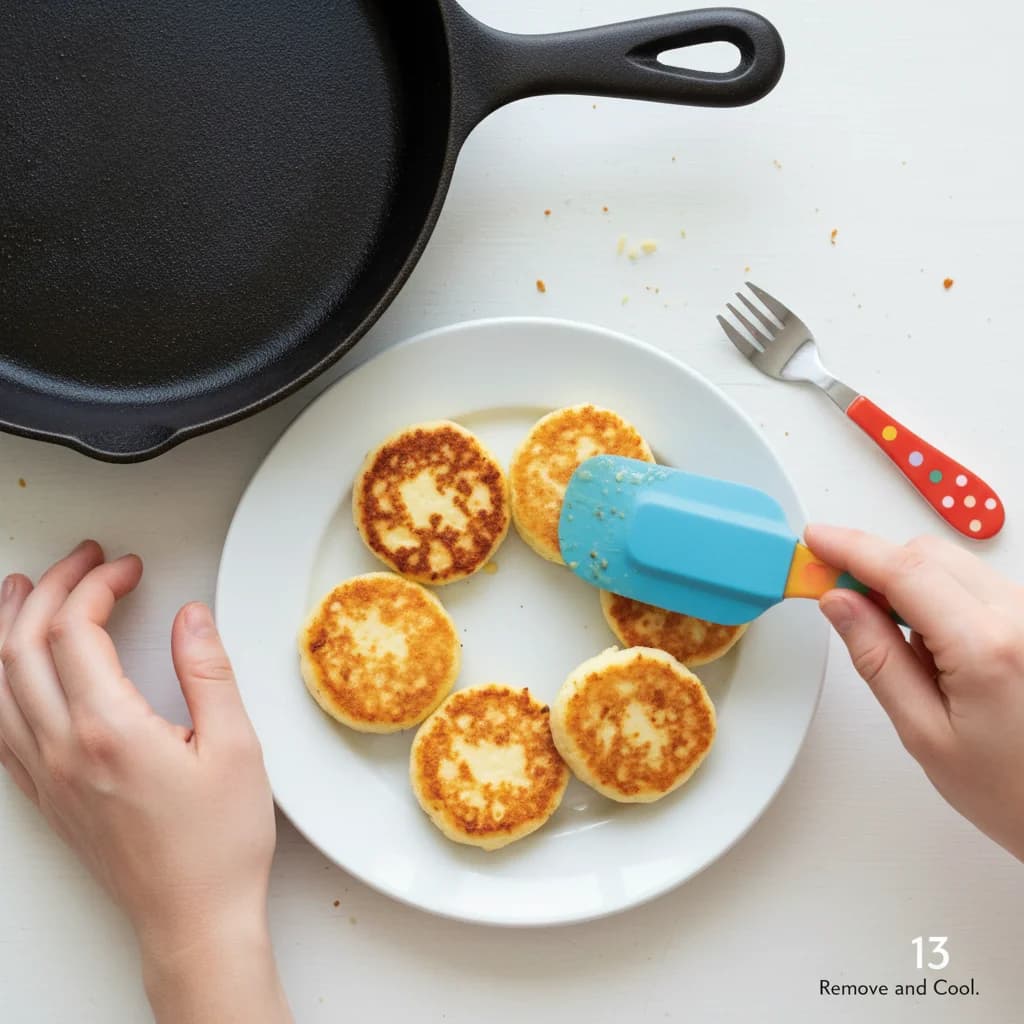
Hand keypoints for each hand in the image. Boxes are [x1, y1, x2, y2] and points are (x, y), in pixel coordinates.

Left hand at [0, 541, 292, 1022]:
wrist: (193, 920)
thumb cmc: (217, 844)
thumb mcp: (235, 746)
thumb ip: (206, 671)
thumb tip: (191, 616)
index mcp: (108, 730)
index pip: (75, 631)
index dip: (97, 585)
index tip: (127, 569)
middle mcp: (62, 749)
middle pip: (22, 646)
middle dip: (49, 590)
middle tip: (82, 563)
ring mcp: (45, 775)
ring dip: (4, 629)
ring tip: (21, 593)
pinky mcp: (45, 796)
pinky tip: (10, 673)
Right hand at [806, 525, 1023, 861]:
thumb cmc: (1013, 792)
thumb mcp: (924, 733)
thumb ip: (877, 658)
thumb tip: (839, 603)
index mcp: (987, 647)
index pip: (904, 571)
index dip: (851, 548)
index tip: (816, 540)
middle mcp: (1021, 618)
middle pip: (929, 555)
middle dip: (878, 567)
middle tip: (840, 600)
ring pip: (954, 567)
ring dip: (912, 587)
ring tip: (907, 651)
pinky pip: (977, 586)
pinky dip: (943, 600)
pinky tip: (938, 650)